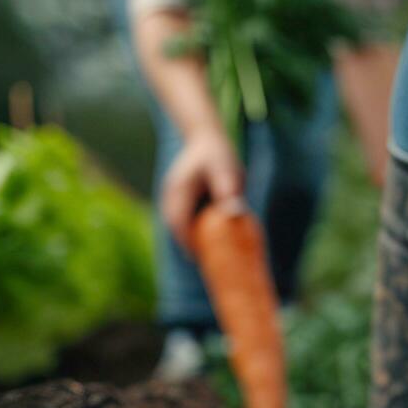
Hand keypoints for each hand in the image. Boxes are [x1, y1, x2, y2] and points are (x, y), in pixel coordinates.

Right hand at [161, 130, 244, 252]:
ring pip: (180, 228)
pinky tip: (214, 247)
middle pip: (176, 230)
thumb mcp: (225, 169)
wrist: (207, 140)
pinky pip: (188, 223)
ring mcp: (176, 201)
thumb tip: (234, 212)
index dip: (187, 243)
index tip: (200, 259)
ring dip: (193, 243)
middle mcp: (172, 198)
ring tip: (210, 262)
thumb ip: (228, 189)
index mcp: (179, 191)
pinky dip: (197, 235)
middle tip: (208, 267)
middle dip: (190, 248)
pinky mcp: (184, 204)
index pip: (178, 223)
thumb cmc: (218, 154)